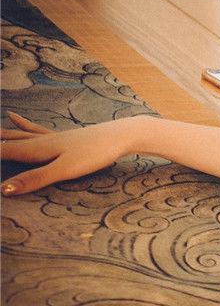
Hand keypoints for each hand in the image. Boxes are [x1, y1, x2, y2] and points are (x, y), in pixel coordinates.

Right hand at [0, 112, 137, 194]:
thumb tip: (4, 190)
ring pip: (17, 134)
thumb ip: (35, 179)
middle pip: (5, 141)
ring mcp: (51, 136)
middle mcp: (39, 140)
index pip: (1, 152)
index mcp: (35, 149)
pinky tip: (15, 116)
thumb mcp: (64, 170)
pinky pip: (34, 129)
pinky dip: (21, 124)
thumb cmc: (95, 153)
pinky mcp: (63, 136)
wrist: (122, 134)